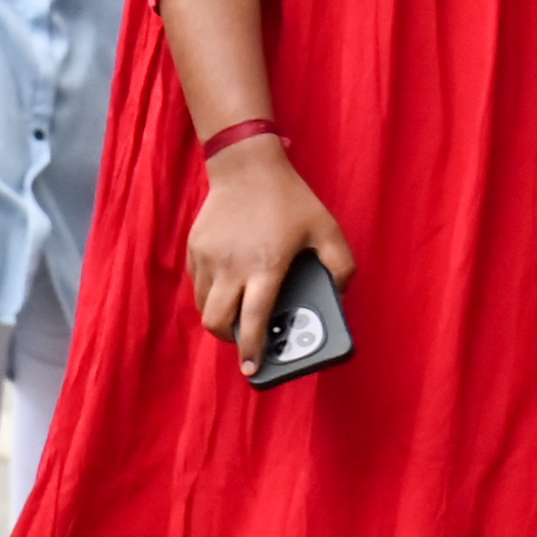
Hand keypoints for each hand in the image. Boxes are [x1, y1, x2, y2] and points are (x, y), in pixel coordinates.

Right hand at [185, 137, 354, 370]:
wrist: (246, 167)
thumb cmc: (291, 200)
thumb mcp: (328, 229)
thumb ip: (341, 265)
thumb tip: (338, 294)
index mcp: (266, 266)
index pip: (255, 320)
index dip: (253, 348)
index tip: (253, 368)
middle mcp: (232, 267)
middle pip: (219, 322)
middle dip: (232, 340)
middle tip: (247, 341)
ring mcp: (209, 259)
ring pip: (204, 306)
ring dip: (220, 318)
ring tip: (240, 315)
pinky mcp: (195, 250)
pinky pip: (197, 285)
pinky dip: (210, 295)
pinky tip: (230, 288)